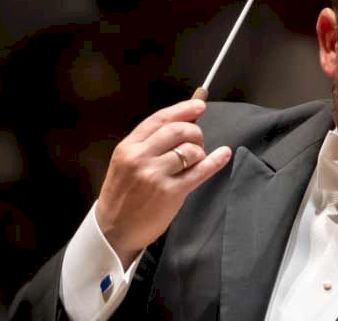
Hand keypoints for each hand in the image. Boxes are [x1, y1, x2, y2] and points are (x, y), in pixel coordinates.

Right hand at [95, 99, 231, 268]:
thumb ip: (148, 143)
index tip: (200, 105)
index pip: (160, 119)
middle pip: (178, 131)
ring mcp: (155, 175)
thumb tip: (182, 122)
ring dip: (199, 152)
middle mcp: (141, 158)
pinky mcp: (170, 193)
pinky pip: (199, 171)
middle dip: (195, 132)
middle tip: (197, 141)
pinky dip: (215, 161)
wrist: (113, 231)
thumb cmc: (122, 195)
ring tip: (194, 161)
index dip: (183, 109)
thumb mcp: (125, 162)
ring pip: (190, 150)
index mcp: (128, 147)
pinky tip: (223, 154)